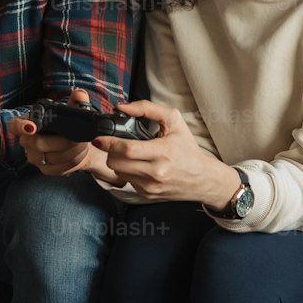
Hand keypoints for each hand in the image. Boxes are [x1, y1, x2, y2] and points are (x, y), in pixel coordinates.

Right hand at [7, 87, 121, 180]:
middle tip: (76, 138)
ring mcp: (35, 157)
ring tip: (81, 144)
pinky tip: (78, 153)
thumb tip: (80, 94)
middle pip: (37, 144)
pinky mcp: (45, 169)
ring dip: (69, 151)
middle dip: (60, 141)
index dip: (20, 127)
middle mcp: (27, 141)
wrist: (77, 144)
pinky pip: (58, 168)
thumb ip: (77, 101)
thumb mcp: (73, 111)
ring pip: (50, 157)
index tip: (32, 127)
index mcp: (28, 122)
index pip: (14, 125)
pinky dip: (71, 160)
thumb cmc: (69, 124)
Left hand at [93, 99, 238, 204]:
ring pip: (118, 172)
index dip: (108, 143)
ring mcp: (150, 186)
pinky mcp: (147, 195)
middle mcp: (156, 173)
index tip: (99, 138)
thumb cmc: (187, 149)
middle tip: (114, 144)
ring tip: (128, 154)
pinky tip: (137, 165)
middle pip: (116, 163)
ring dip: (117, 161)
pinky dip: (126, 171)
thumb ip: (147, 109)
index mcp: (163, 152)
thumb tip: (123, 107)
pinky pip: (126, 181)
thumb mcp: (174, 121)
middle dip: (110, 152)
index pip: (126, 149)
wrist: (202, 178)